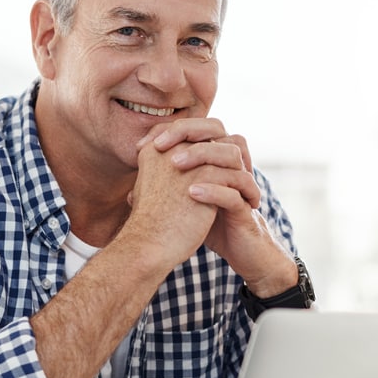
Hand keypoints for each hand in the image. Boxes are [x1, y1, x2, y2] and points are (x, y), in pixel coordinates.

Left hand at [137, 119, 295, 293]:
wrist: (239, 250)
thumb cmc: (212, 224)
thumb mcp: (185, 205)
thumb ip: (165, 195)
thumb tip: (131, 193)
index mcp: (217, 159)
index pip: (199, 128)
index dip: (173, 129)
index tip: (144, 144)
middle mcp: (231, 165)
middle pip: (218, 129)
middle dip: (188, 133)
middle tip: (160, 145)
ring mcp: (242, 184)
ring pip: (231, 154)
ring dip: (202, 155)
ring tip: (174, 164)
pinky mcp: (246, 207)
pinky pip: (234, 192)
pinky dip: (214, 190)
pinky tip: (191, 193)